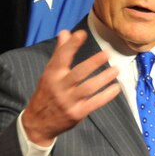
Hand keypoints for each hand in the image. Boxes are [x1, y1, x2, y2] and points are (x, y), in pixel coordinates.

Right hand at [20, 30, 119, 145]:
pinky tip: (116, 88)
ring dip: (103, 78)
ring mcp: (68, 101)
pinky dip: (106, 96)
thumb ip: (59, 53)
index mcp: (52, 74)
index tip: (81, 34)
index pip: (61, 57)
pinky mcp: (76, 113)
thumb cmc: (47, 93)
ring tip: (116, 70)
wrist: (38, 122)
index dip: (71, 45)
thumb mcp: (49, 73)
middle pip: (78, 72)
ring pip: (88, 88)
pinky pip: (94, 103)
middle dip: (93, 62)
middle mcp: (59, 87)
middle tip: (107, 54)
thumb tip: (65, 32)